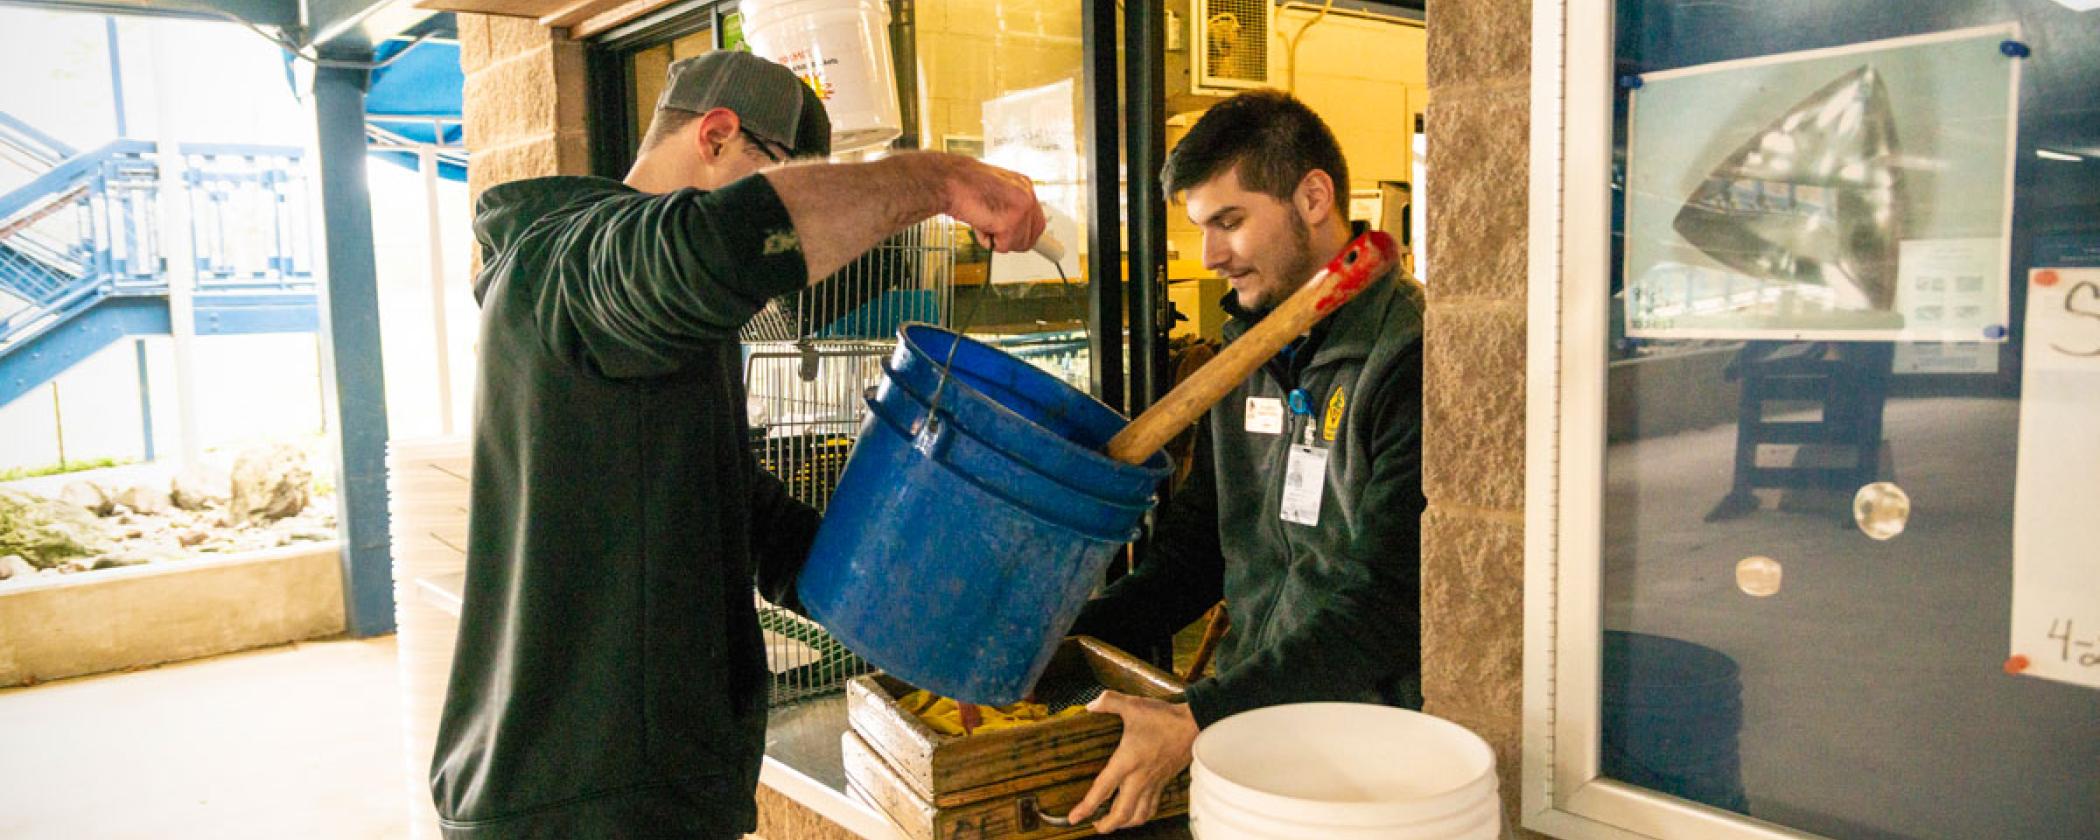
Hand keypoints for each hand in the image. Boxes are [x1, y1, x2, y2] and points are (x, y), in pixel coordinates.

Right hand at [927, 154, 1045, 253]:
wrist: (948, 179)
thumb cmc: (962, 184)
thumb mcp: (993, 192)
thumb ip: (1007, 207)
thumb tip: (1013, 228)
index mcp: (1023, 185)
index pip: (1036, 219)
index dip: (1023, 231)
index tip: (1019, 236)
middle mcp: (1026, 195)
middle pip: (1032, 235)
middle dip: (1012, 239)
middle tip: (993, 232)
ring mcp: (1021, 208)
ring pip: (1019, 243)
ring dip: (998, 239)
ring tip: (982, 220)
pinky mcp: (1010, 222)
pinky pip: (1003, 247)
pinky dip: (986, 241)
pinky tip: (978, 223)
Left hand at [1065, 691, 1196, 832]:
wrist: (1194, 725)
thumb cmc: (1165, 718)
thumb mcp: (1133, 705)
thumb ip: (1109, 701)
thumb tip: (1091, 704)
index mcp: (1127, 761)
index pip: (1102, 790)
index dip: (1086, 807)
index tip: (1074, 818)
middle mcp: (1139, 777)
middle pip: (1122, 813)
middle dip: (1106, 825)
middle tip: (1094, 826)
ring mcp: (1153, 782)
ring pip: (1138, 815)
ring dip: (1124, 824)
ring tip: (1113, 824)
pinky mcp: (1164, 782)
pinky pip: (1152, 807)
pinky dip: (1142, 815)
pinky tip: (1136, 814)